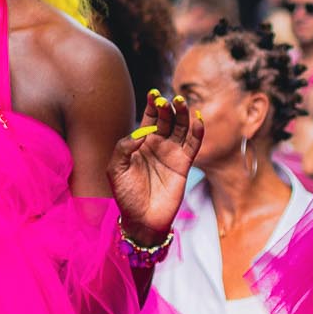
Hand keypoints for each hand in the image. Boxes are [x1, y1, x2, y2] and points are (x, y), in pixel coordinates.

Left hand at [110, 89, 204, 243]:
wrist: (142, 219)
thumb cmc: (125, 195)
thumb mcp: (115, 169)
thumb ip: (124, 147)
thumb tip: (143, 131)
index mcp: (141, 142)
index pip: (149, 118)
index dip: (152, 104)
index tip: (153, 94)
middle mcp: (158, 144)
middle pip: (167, 119)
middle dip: (167, 107)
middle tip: (166, 101)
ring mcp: (172, 153)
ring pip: (181, 128)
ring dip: (183, 114)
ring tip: (182, 103)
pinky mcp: (184, 164)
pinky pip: (193, 145)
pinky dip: (197, 132)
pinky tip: (197, 120)